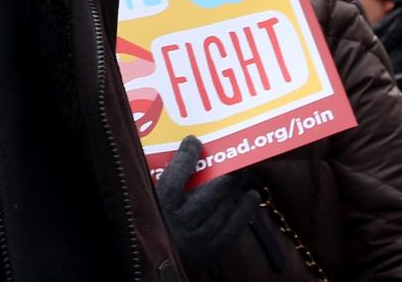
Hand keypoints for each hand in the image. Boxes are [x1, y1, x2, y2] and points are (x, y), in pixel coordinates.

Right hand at [154, 135, 285, 271]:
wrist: (156, 261)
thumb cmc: (153, 220)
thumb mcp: (150, 197)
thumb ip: (161, 178)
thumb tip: (180, 147)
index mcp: (159, 206)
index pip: (175, 176)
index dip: (187, 156)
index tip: (194, 141)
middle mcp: (179, 222)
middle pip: (207, 193)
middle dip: (224, 174)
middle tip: (233, 159)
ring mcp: (196, 239)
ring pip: (221, 210)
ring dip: (234, 190)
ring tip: (242, 175)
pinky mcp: (208, 253)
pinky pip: (231, 230)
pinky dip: (244, 212)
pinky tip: (251, 196)